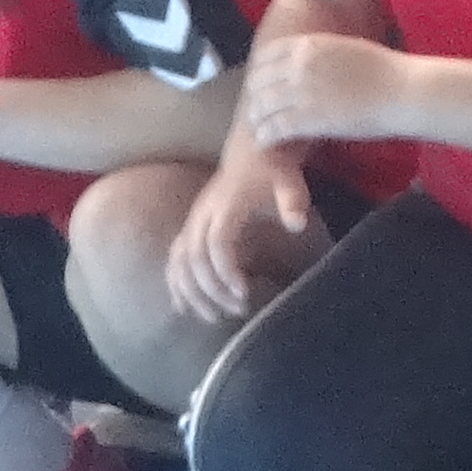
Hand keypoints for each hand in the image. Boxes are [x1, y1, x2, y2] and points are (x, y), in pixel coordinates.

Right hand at [166, 139, 321, 324]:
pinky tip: (182, 307)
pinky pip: (174, 259)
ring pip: (179, 262)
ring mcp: (192, 222)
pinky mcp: (189, 229)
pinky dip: (175, 284)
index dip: (226, 270)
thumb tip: (297, 224)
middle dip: (213, 289)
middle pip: (196, 258)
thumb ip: (292, 200)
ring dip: (192, 292)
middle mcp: (202, 215)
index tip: (244, 293)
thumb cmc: (272, 171)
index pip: (218, 242)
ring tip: (213, 317)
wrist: (251, 153)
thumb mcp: (288, 181)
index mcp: (226, 205)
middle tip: (238, 309)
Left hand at [239, 31, 400, 147]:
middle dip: (256, 97)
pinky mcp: (310, 119)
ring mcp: (303, 92)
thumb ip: (321, 52)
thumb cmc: (385, 70)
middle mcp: (300, 65)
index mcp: (310, 45)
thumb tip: (311, 56)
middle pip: (260, 81)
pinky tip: (267, 142)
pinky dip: (267, 136)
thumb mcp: (346, 47)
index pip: (267, 54)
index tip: (262, 84)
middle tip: (259, 110)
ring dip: (258, 119)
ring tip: (260, 128)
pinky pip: (275, 127)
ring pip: (263, 105)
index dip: (260, 71)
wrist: (402, 91)